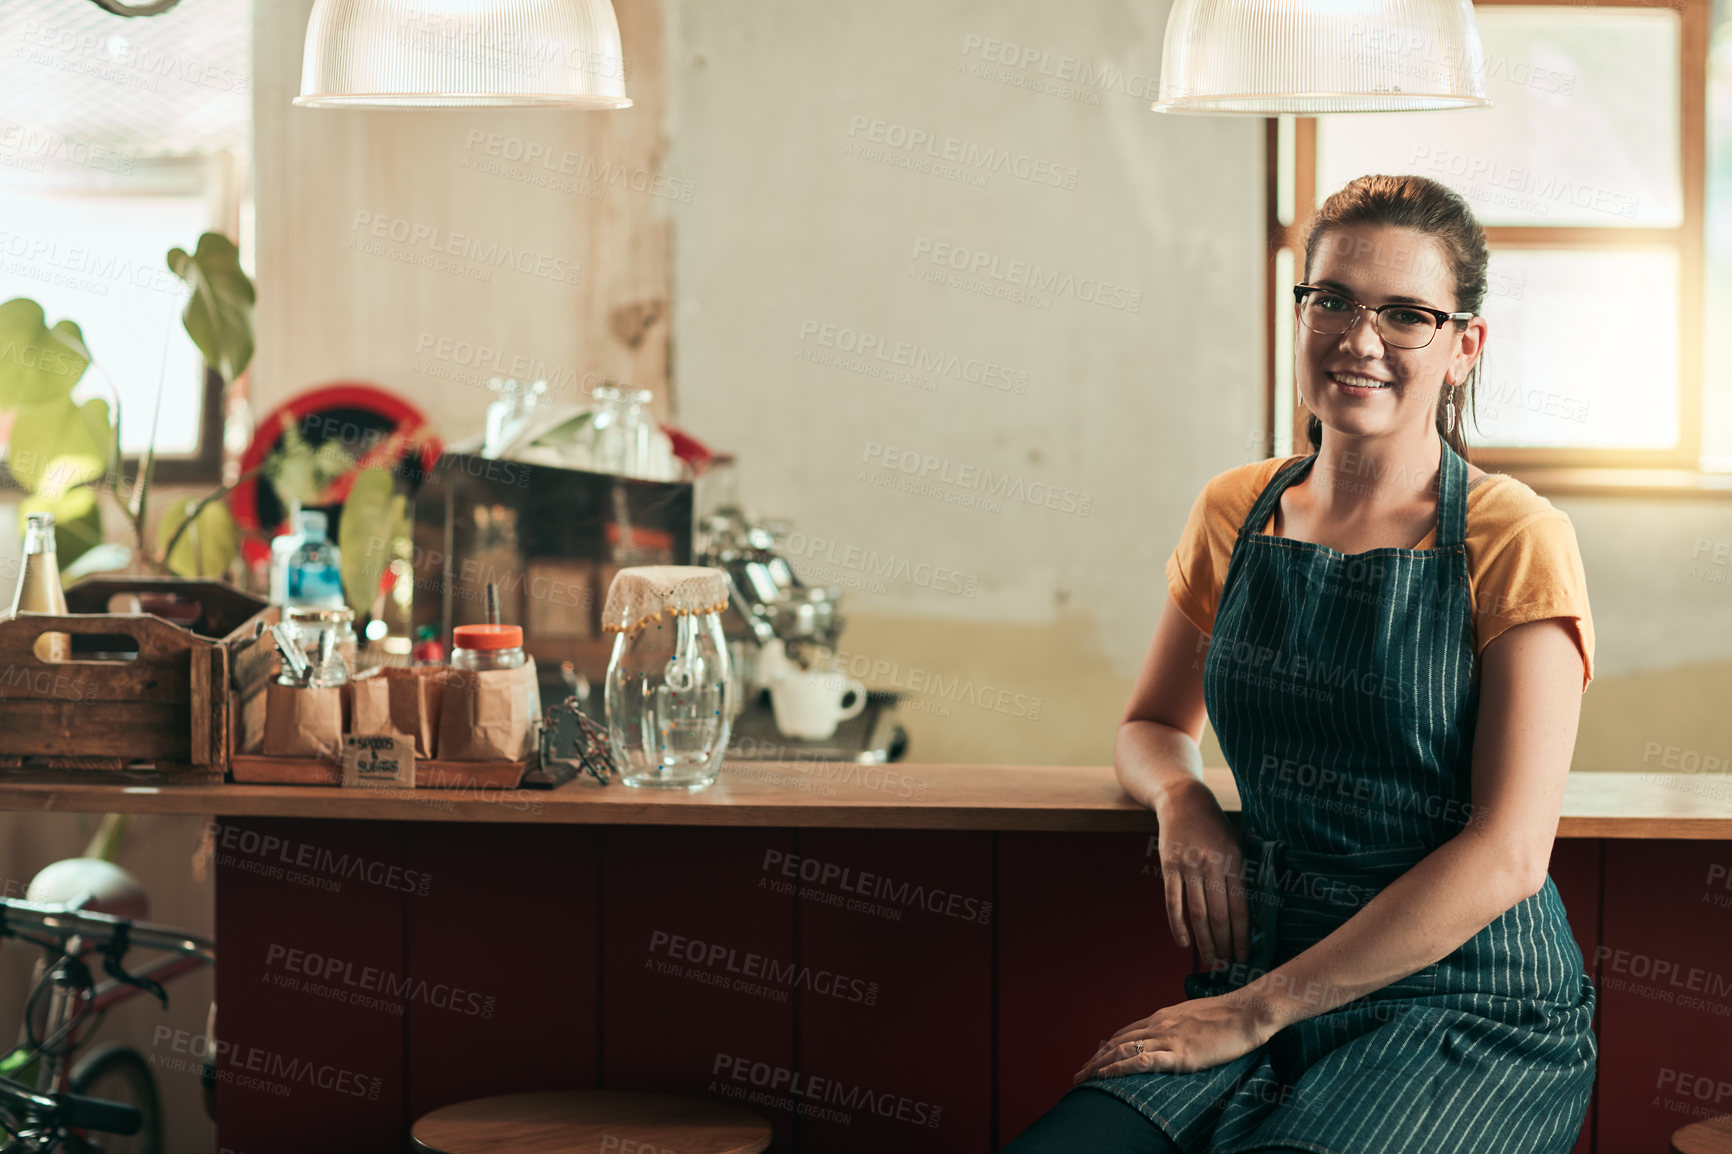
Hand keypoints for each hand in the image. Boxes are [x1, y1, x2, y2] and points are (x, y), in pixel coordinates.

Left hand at [1072, 992, 1268, 1083]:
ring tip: (1083, 1078)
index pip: (1126, 1032)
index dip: (1108, 1047)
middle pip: (1118, 1042)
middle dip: (1096, 1058)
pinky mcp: (1181, 1054)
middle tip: (1079, 1074)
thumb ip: (1179, 1027)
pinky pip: (1143, 1061)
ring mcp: (1169, 1038)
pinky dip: (1120, 1068)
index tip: (1095, 1059)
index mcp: (1163, 1016)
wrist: (1247, 1012)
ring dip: (1099, 1065)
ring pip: (1123, 1051)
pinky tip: (1106, 1076)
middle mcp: (1159, 1024)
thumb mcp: (1195, 1017)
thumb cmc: (1228, 1016)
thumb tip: (1172, 1038)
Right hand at [1154, 781, 1250, 971]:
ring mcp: (1189, 865)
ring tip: (1209, 961)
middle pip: (1219, 916)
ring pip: (1197, 913)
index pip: (1241, 909)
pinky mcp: (1169, 865)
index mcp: (1235, 862)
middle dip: (1224, 946)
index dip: (1242, 937)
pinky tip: (1184, 943)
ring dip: (1204, 941)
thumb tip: (1252, 917)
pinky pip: (1173, 901)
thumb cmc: (1215, 827)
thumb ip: (1242, 876)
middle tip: (1226, 967)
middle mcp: (1212, 865)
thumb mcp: (1237, 845)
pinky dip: (1178, 925)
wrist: (1184, 800)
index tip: (1244, 958)